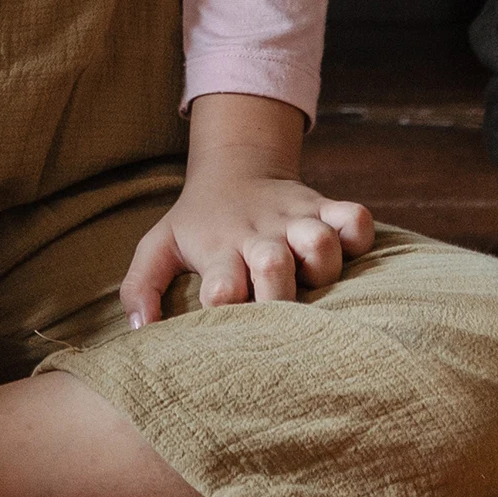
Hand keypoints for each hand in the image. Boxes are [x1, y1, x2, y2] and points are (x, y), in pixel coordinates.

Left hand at [120, 93, 374, 326]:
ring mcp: (295, 220)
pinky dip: (357, 238)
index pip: (222, 289)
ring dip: (320, 269)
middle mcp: (259, 235)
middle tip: (276, 316)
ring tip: (309, 282)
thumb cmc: (197, 222)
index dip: (226, 309)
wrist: (234, 166)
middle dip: (277, 298)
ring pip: (320, 243)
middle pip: (274, 266)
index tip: (226, 323)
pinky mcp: (324, 207)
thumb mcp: (158, 246)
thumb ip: (140, 288)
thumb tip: (141, 330)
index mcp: (219, 249)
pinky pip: (355, 219)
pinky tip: (343, 254)